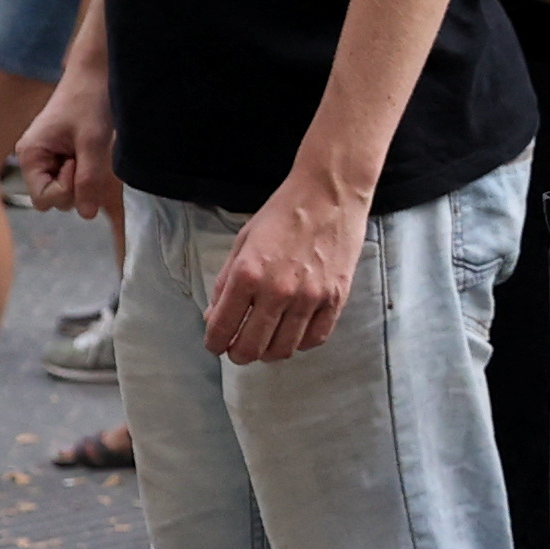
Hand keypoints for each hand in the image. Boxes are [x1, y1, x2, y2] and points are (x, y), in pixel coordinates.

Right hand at [15, 72, 114, 219]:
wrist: (95, 72)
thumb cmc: (89, 99)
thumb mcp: (92, 142)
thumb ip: (88, 179)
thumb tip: (86, 215)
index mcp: (30, 155)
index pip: (44, 200)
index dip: (66, 189)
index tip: (78, 162)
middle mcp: (33, 159)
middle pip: (54, 199)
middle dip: (74, 185)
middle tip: (86, 154)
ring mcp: (46, 157)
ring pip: (65, 190)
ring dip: (82, 178)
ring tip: (88, 149)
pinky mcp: (59, 154)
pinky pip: (71, 177)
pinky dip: (84, 170)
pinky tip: (89, 150)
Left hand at [203, 164, 365, 363]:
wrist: (329, 194)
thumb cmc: (283, 214)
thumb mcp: (242, 242)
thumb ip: (226, 283)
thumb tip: (214, 317)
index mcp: (247, 274)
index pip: (222, 328)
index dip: (214, 343)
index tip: (216, 344)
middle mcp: (277, 291)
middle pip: (251, 347)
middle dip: (238, 354)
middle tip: (237, 349)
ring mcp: (309, 297)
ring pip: (283, 349)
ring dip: (268, 353)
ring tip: (265, 343)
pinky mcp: (335, 299)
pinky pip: (315, 339)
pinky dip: (300, 343)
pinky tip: (293, 333)